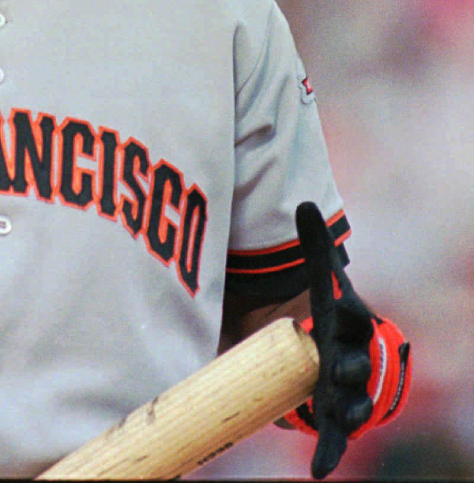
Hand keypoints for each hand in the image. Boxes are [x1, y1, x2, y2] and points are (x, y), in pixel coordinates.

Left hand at [290, 202, 410, 479]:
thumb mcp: (320, 277)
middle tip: (335, 368)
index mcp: (350, 321)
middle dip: (348, 367)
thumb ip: (314, 245)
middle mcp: (353, 356)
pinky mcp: (333, 414)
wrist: (333, 346)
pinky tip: (318, 468)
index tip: (342, 306)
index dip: (349, 312)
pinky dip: (329, 450)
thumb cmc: (327, 311)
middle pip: (354, 363)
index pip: (352, 315)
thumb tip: (306, 204)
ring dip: (344, 410)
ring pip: (351, 402)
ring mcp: (346, 389)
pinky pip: (334, 436)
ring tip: (336, 415)